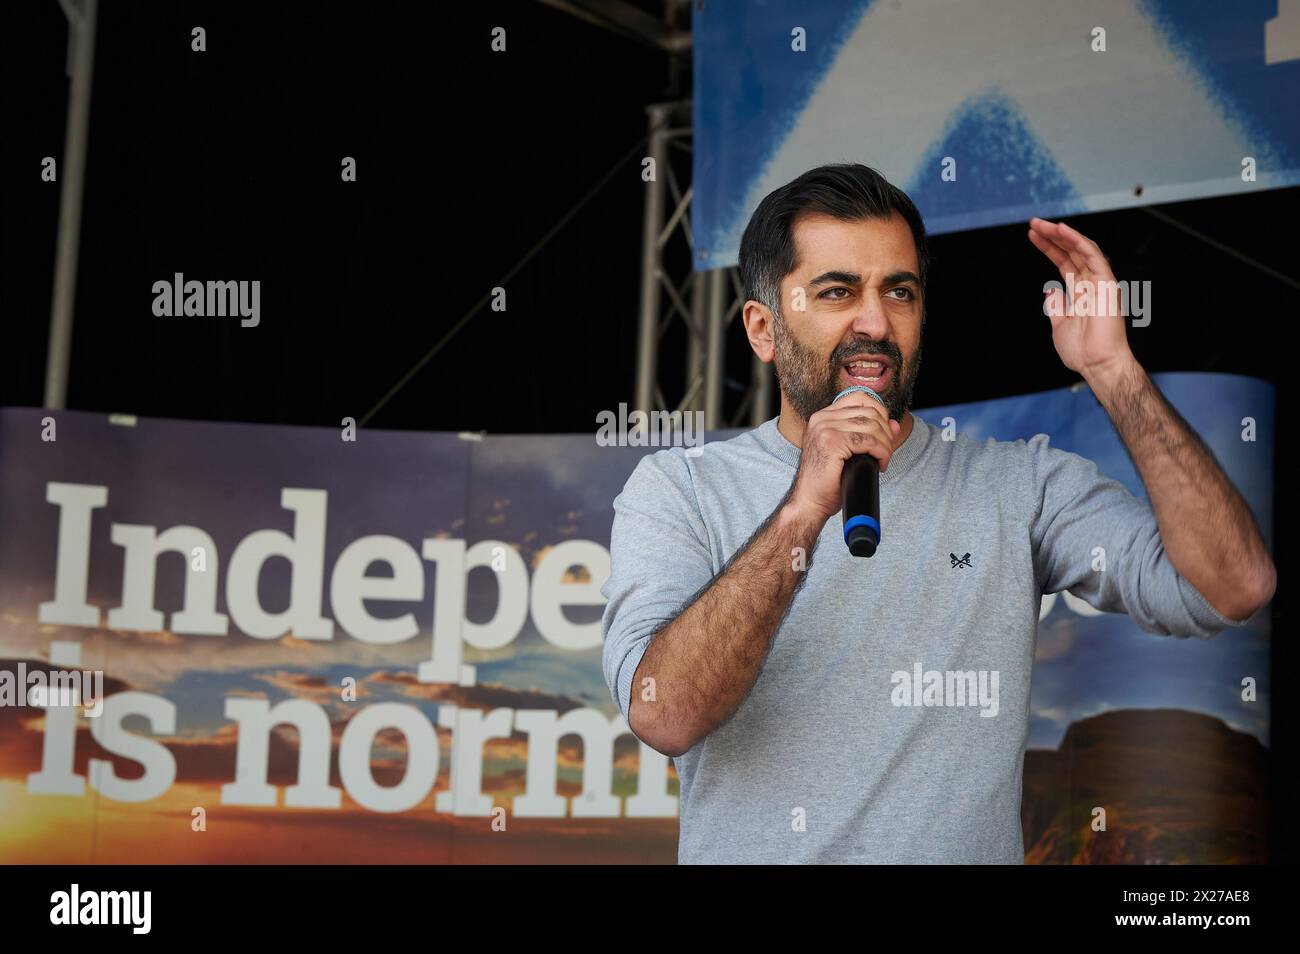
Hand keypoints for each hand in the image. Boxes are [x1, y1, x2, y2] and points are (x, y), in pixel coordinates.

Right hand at [785, 390, 899, 526]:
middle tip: (885, 452)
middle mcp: (822, 418)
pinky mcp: (831, 442)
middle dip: (885, 432)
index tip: (884, 433)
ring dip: (885, 444)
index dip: (879, 411)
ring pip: (871, 426)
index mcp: (823, 417)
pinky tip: (879, 464)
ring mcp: (825, 429)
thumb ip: (870, 434)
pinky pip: (868, 440)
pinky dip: (881, 452)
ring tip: (882, 460)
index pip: (859, 398)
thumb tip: (894, 424)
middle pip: (869, 411)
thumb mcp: (851, 452)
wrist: (810, 502)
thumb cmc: (828, 481)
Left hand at [1028, 217, 1135, 379]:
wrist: (1096, 364)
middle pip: (1071, 253)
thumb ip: (1056, 307)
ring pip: (1082, 249)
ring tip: (1042, 225)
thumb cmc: (1082, 351)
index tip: (1032, 236)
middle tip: (1033, 223)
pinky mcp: (1106, 283)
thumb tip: (1051, 291)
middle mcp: (1092, 284)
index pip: (1065, 264)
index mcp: (1081, 293)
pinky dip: (1078, 241)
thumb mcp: (1059, 326)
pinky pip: (1093, 255)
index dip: (1050, 249)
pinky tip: (1062, 230)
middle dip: (1052, 237)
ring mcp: (1100, 283)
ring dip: (1062, 235)